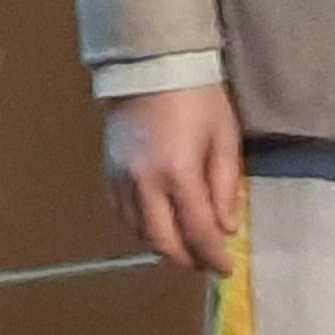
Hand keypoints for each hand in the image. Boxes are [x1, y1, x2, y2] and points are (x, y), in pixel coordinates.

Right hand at [105, 83, 245, 274]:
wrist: (152, 64)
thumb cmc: (198, 97)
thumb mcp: (224, 138)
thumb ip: (225, 186)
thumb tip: (226, 228)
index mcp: (179, 173)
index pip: (198, 232)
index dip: (213, 257)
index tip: (226, 270)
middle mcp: (145, 183)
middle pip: (163, 243)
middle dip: (186, 260)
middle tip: (204, 262)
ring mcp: (121, 178)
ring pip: (138, 233)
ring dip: (163, 246)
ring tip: (184, 244)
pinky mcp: (107, 172)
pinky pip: (121, 214)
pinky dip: (140, 228)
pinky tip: (157, 224)